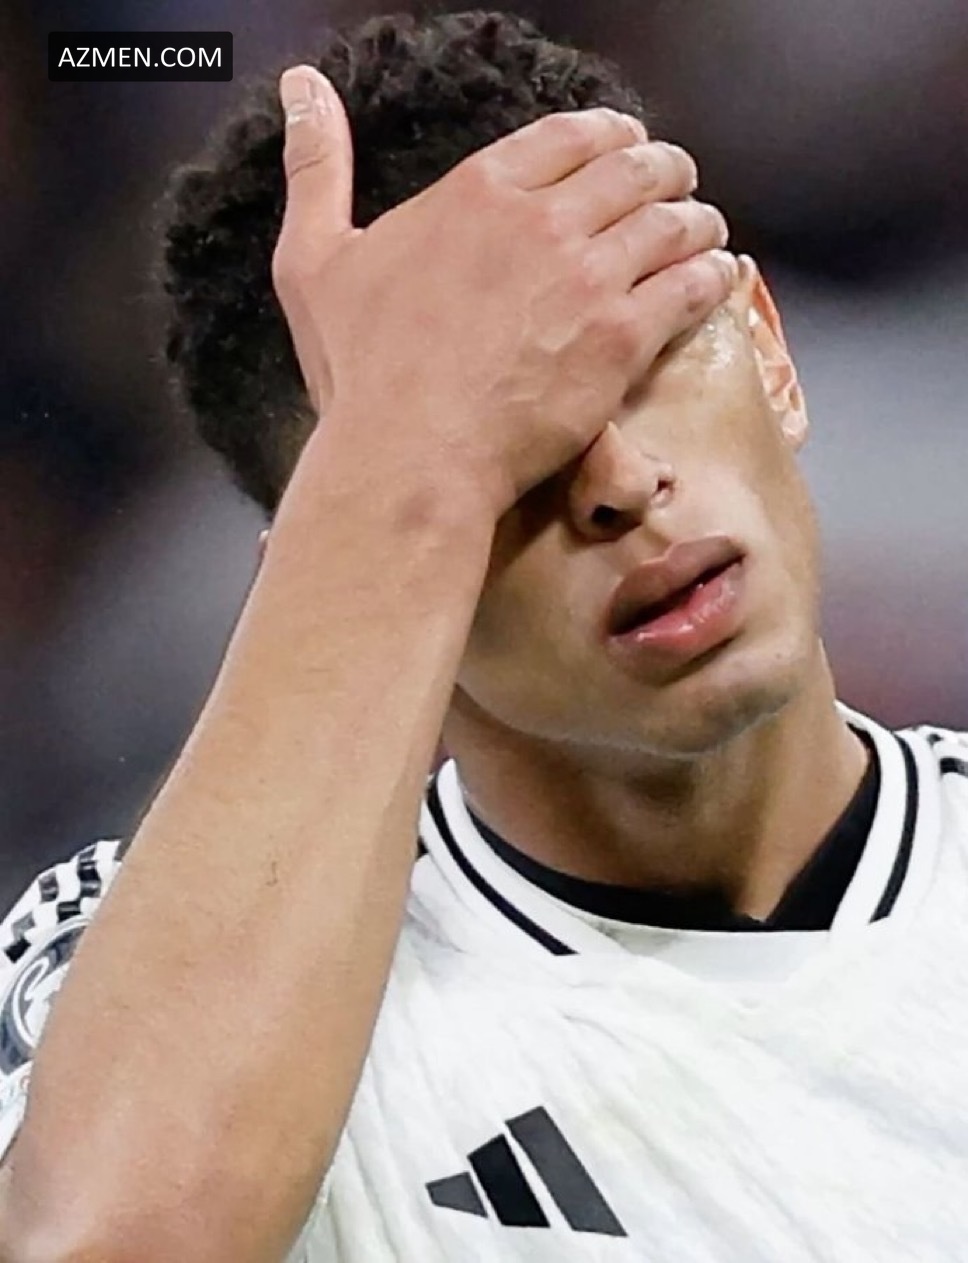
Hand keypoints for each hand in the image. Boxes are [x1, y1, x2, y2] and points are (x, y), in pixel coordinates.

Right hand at [272, 65, 734, 519]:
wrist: (413, 453)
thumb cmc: (363, 371)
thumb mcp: (315, 261)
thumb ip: (316, 168)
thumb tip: (300, 87)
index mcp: (478, 192)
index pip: (569, 135)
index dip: (610, 134)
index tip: (626, 145)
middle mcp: (543, 219)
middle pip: (633, 170)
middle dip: (665, 169)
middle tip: (678, 182)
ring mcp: (590, 276)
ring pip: (672, 222)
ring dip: (697, 218)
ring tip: (706, 228)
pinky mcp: (623, 336)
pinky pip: (690, 286)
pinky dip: (712, 274)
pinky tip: (718, 275)